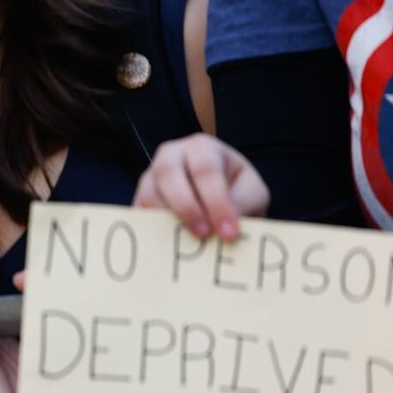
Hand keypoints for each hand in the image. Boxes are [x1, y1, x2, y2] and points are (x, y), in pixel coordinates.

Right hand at [133, 134, 267, 240]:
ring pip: (149, 192)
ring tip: (187, 241)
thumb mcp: (252, 192)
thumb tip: (225, 227)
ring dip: (168, 219)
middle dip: (186, 207)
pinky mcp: (140, 197)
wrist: (221, 195)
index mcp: (203, 148)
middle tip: (204, 235)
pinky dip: (152, 229)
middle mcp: (171, 155)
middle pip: (168, 172)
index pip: (206, 169)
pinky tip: (171, 244)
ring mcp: (151, 174)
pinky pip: (140, 212)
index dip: (216, 202)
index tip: (229, 233)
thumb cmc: (237, 190)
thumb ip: (244, 203)